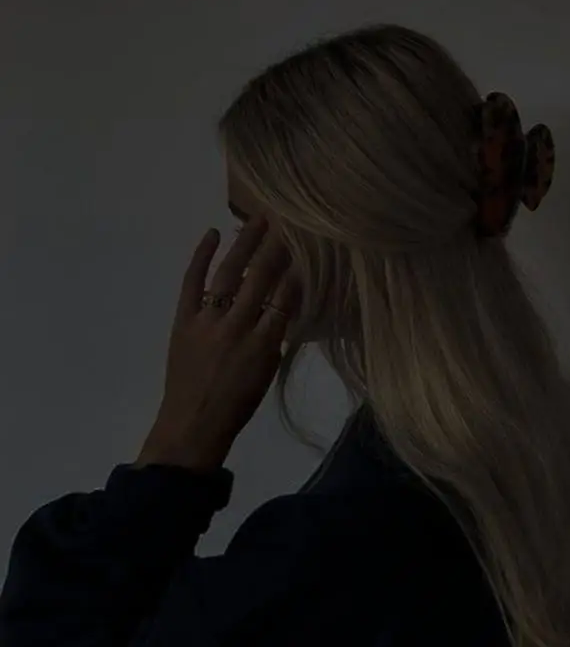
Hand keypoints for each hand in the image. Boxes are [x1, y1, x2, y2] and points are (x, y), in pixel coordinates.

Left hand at [135, 216, 299, 470]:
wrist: (192, 426)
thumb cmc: (237, 404)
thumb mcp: (268, 371)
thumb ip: (276, 336)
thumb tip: (284, 303)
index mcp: (264, 344)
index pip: (286, 297)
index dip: (298, 268)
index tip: (309, 244)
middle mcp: (237, 327)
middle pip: (261, 278)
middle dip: (277, 247)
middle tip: (289, 220)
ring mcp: (207, 321)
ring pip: (230, 274)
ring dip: (245, 244)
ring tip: (258, 220)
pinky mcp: (183, 320)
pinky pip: (192, 282)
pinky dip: (201, 257)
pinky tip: (212, 234)